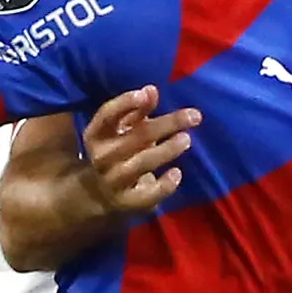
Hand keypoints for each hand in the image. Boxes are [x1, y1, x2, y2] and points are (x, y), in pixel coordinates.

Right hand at [79, 85, 197, 218]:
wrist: (100, 192)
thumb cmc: (118, 150)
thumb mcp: (124, 129)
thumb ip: (137, 110)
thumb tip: (152, 90)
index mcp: (97, 134)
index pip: (107, 115)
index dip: (125, 103)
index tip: (147, 95)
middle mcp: (101, 157)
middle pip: (135, 137)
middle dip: (166, 124)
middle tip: (194, 116)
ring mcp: (112, 180)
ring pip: (142, 163)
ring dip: (166, 150)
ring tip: (186, 139)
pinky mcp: (126, 201)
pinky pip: (147, 195)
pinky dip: (164, 186)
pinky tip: (177, 174)